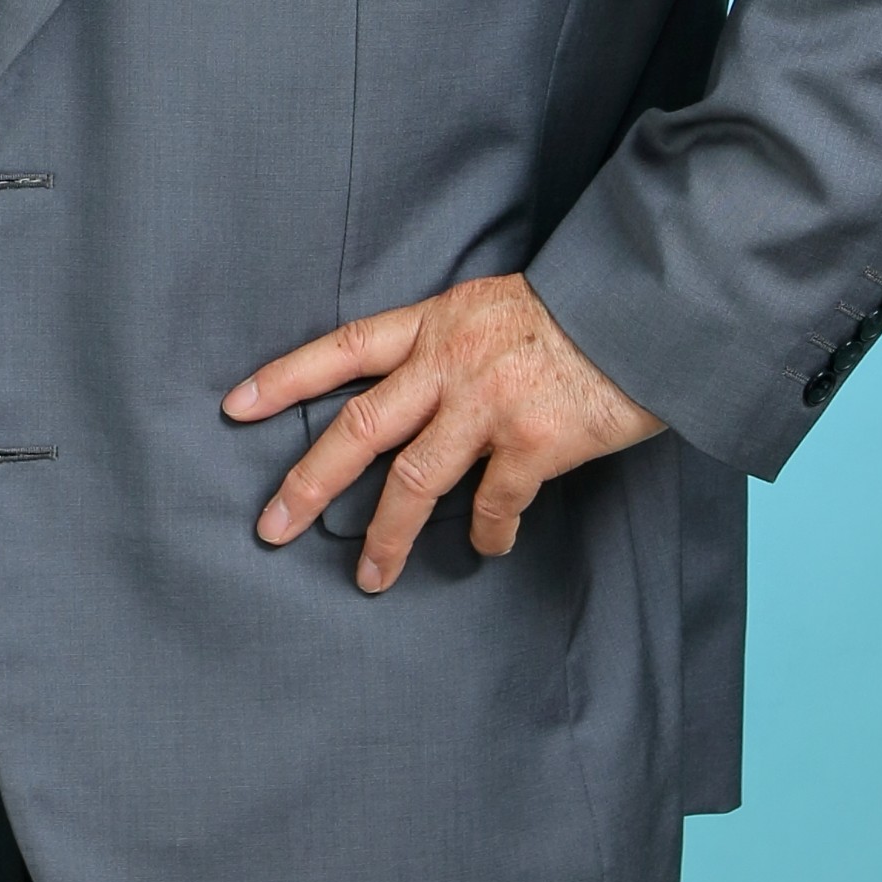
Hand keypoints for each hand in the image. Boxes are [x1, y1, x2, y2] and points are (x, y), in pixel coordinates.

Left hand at [223, 274, 663, 588]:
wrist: (646, 306)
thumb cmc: (577, 306)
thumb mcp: (494, 304)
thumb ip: (450, 343)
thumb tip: (419, 392)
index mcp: (434, 322)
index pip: (343, 348)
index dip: (286, 378)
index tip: (235, 406)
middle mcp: (449, 362)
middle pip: (359, 428)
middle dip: (309, 482)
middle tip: (272, 527)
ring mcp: (488, 404)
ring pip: (414, 482)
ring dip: (386, 536)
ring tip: (371, 577)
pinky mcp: (535, 442)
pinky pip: (495, 506)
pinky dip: (486, 533)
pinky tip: (483, 548)